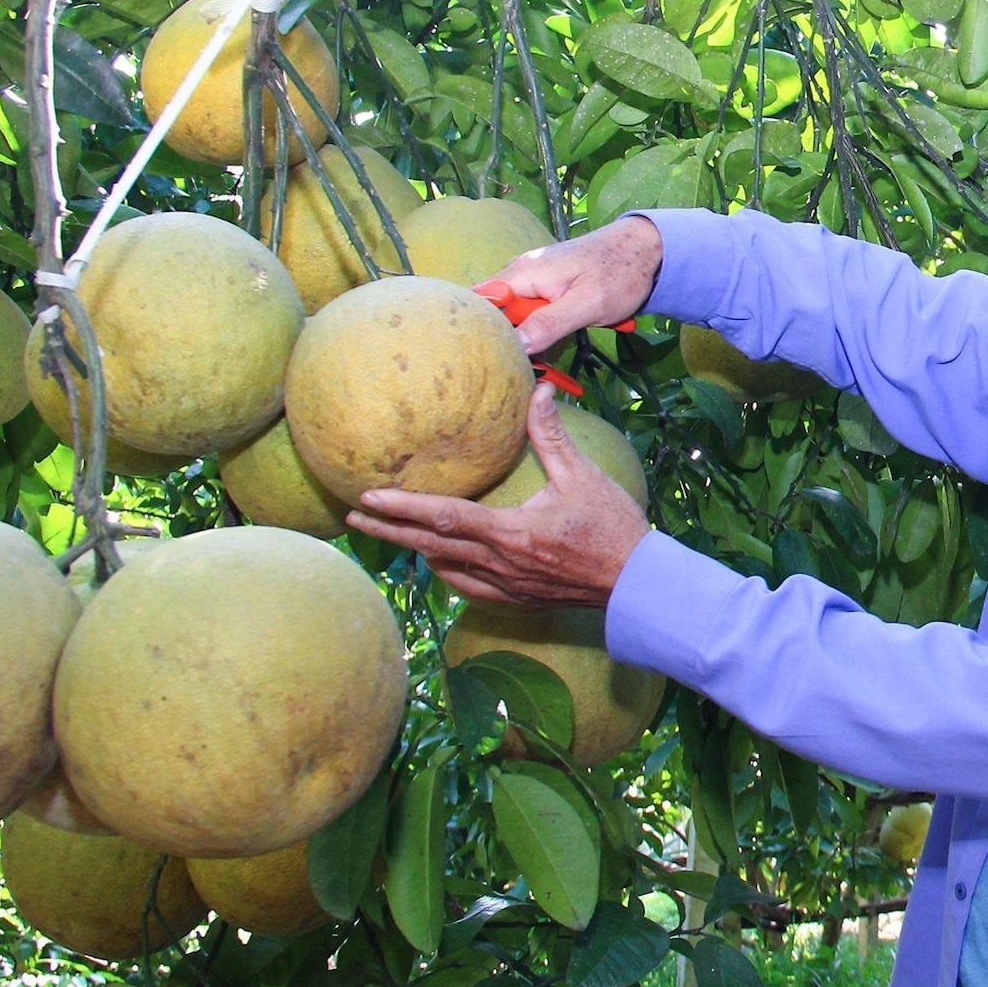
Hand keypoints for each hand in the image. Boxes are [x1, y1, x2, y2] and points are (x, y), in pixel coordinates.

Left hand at [346, 385, 653, 606]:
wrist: (635, 585)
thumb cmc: (612, 529)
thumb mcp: (583, 477)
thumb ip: (552, 435)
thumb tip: (539, 389)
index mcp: (510, 532)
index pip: (444, 518)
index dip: (402, 508)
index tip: (367, 499)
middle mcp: (499, 563)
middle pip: (429, 547)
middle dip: (388, 532)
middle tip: (352, 520)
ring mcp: (505, 585)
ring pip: (444, 569)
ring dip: (413, 550)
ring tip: (388, 534)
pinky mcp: (515, 597)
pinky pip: (467, 587)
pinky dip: (445, 572)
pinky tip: (438, 561)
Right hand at [477, 214, 663, 354]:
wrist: (645, 250)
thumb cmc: (619, 274)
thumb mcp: (587, 304)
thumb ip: (549, 323)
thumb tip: (515, 345)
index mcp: (522, 274)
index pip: (479, 304)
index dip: (478, 331)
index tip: (487, 361)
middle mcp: (519, 275)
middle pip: (494, 314)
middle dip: (503, 342)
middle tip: (518, 372)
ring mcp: (532, 282)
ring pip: (513, 318)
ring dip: (524, 342)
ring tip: (534, 368)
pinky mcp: (546, 290)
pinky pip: (531, 316)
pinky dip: (539, 334)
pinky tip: (550, 353)